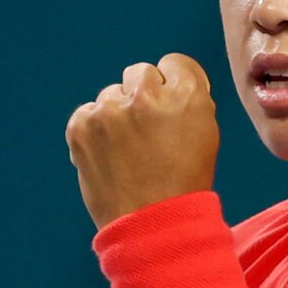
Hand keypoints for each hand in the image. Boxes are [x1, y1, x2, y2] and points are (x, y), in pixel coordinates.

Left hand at [66, 52, 221, 229]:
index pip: (173, 63)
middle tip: (147, 134)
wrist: (151, 223)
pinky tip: (108, 155)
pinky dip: (94, 130)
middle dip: (142, 97)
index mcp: (186, 94)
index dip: (171, 87)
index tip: (168, 108)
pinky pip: (87, 112)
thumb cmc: (182, 182)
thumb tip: (166, 82)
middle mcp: (146, 95)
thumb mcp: (205, 132)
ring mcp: (110, 109)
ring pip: (111, 94)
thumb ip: (187, 99)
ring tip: (127, 151)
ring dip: (117, 115)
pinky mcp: (82, 125)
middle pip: (139, 73)